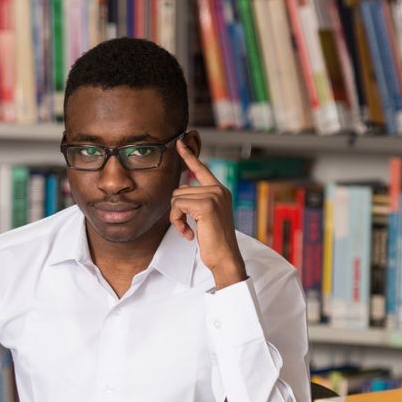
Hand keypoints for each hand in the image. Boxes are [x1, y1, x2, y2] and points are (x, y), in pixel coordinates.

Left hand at [171, 141, 247, 289]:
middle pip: (180, 190)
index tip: (179, 143)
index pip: (201, 169)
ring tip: (189, 231)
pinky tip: (189, 234)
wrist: (225, 258)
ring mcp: (214, 196)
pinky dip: (177, 222)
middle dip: (177, 211)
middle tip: (187, 228)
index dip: (189, 156)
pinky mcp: (206, 205)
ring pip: (176, 198)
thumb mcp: (205, 217)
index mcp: (220, 191)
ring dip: (176, 218)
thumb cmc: (215, 242)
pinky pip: (178, 206)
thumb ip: (196, 200)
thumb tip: (180, 189)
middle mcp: (219, 190)